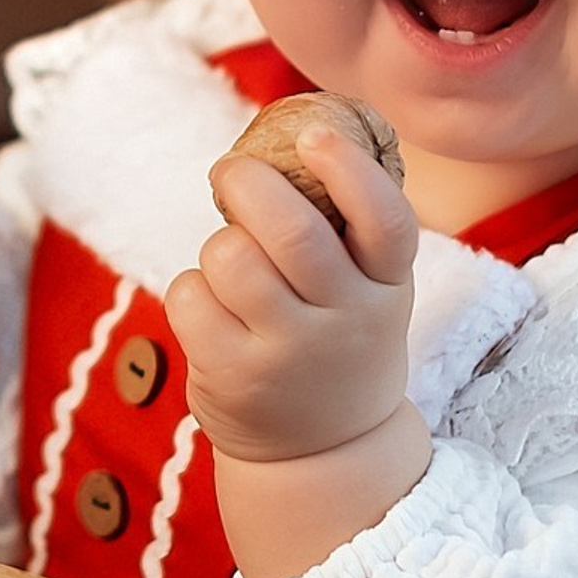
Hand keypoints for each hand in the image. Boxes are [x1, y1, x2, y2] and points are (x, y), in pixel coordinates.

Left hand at [163, 119, 417, 465]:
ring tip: (231, 265)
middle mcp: (346, 320)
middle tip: (231, 173)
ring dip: (218, 245)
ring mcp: (290, 354)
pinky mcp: (235, 376)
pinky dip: (190, 290)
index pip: (385, 222)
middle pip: (292, 233)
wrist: (324, 451)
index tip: (314, 136)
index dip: (350, 171)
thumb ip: (344, 227)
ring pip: (230, 258)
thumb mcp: (368, 289)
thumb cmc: (336, 335)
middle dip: (248, 183)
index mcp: (388, 285)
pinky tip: (213, 312)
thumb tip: (300, 126)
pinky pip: (189, 296)